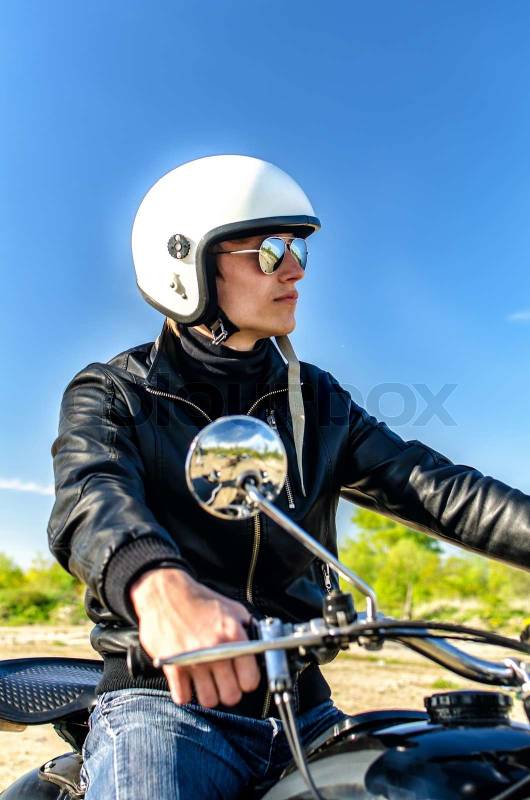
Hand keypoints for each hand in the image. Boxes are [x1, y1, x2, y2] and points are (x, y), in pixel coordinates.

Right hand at [130, 568, 260, 707]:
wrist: (164, 593)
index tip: (243, 675)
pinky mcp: (172, 667)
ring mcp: (193, 660)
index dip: (248, 679)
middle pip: (231, 696)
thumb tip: (261, 647)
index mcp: (233, 635)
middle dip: (229, 690)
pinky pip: (183, 698)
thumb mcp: (232, 608)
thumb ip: (248, 628)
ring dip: (208, 693)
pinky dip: (186, 692)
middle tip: (224, 679)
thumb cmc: (199, 601)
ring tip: (206, 679)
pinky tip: (189, 679)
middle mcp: (215, 650)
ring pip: (209, 701)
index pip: (251, 680)